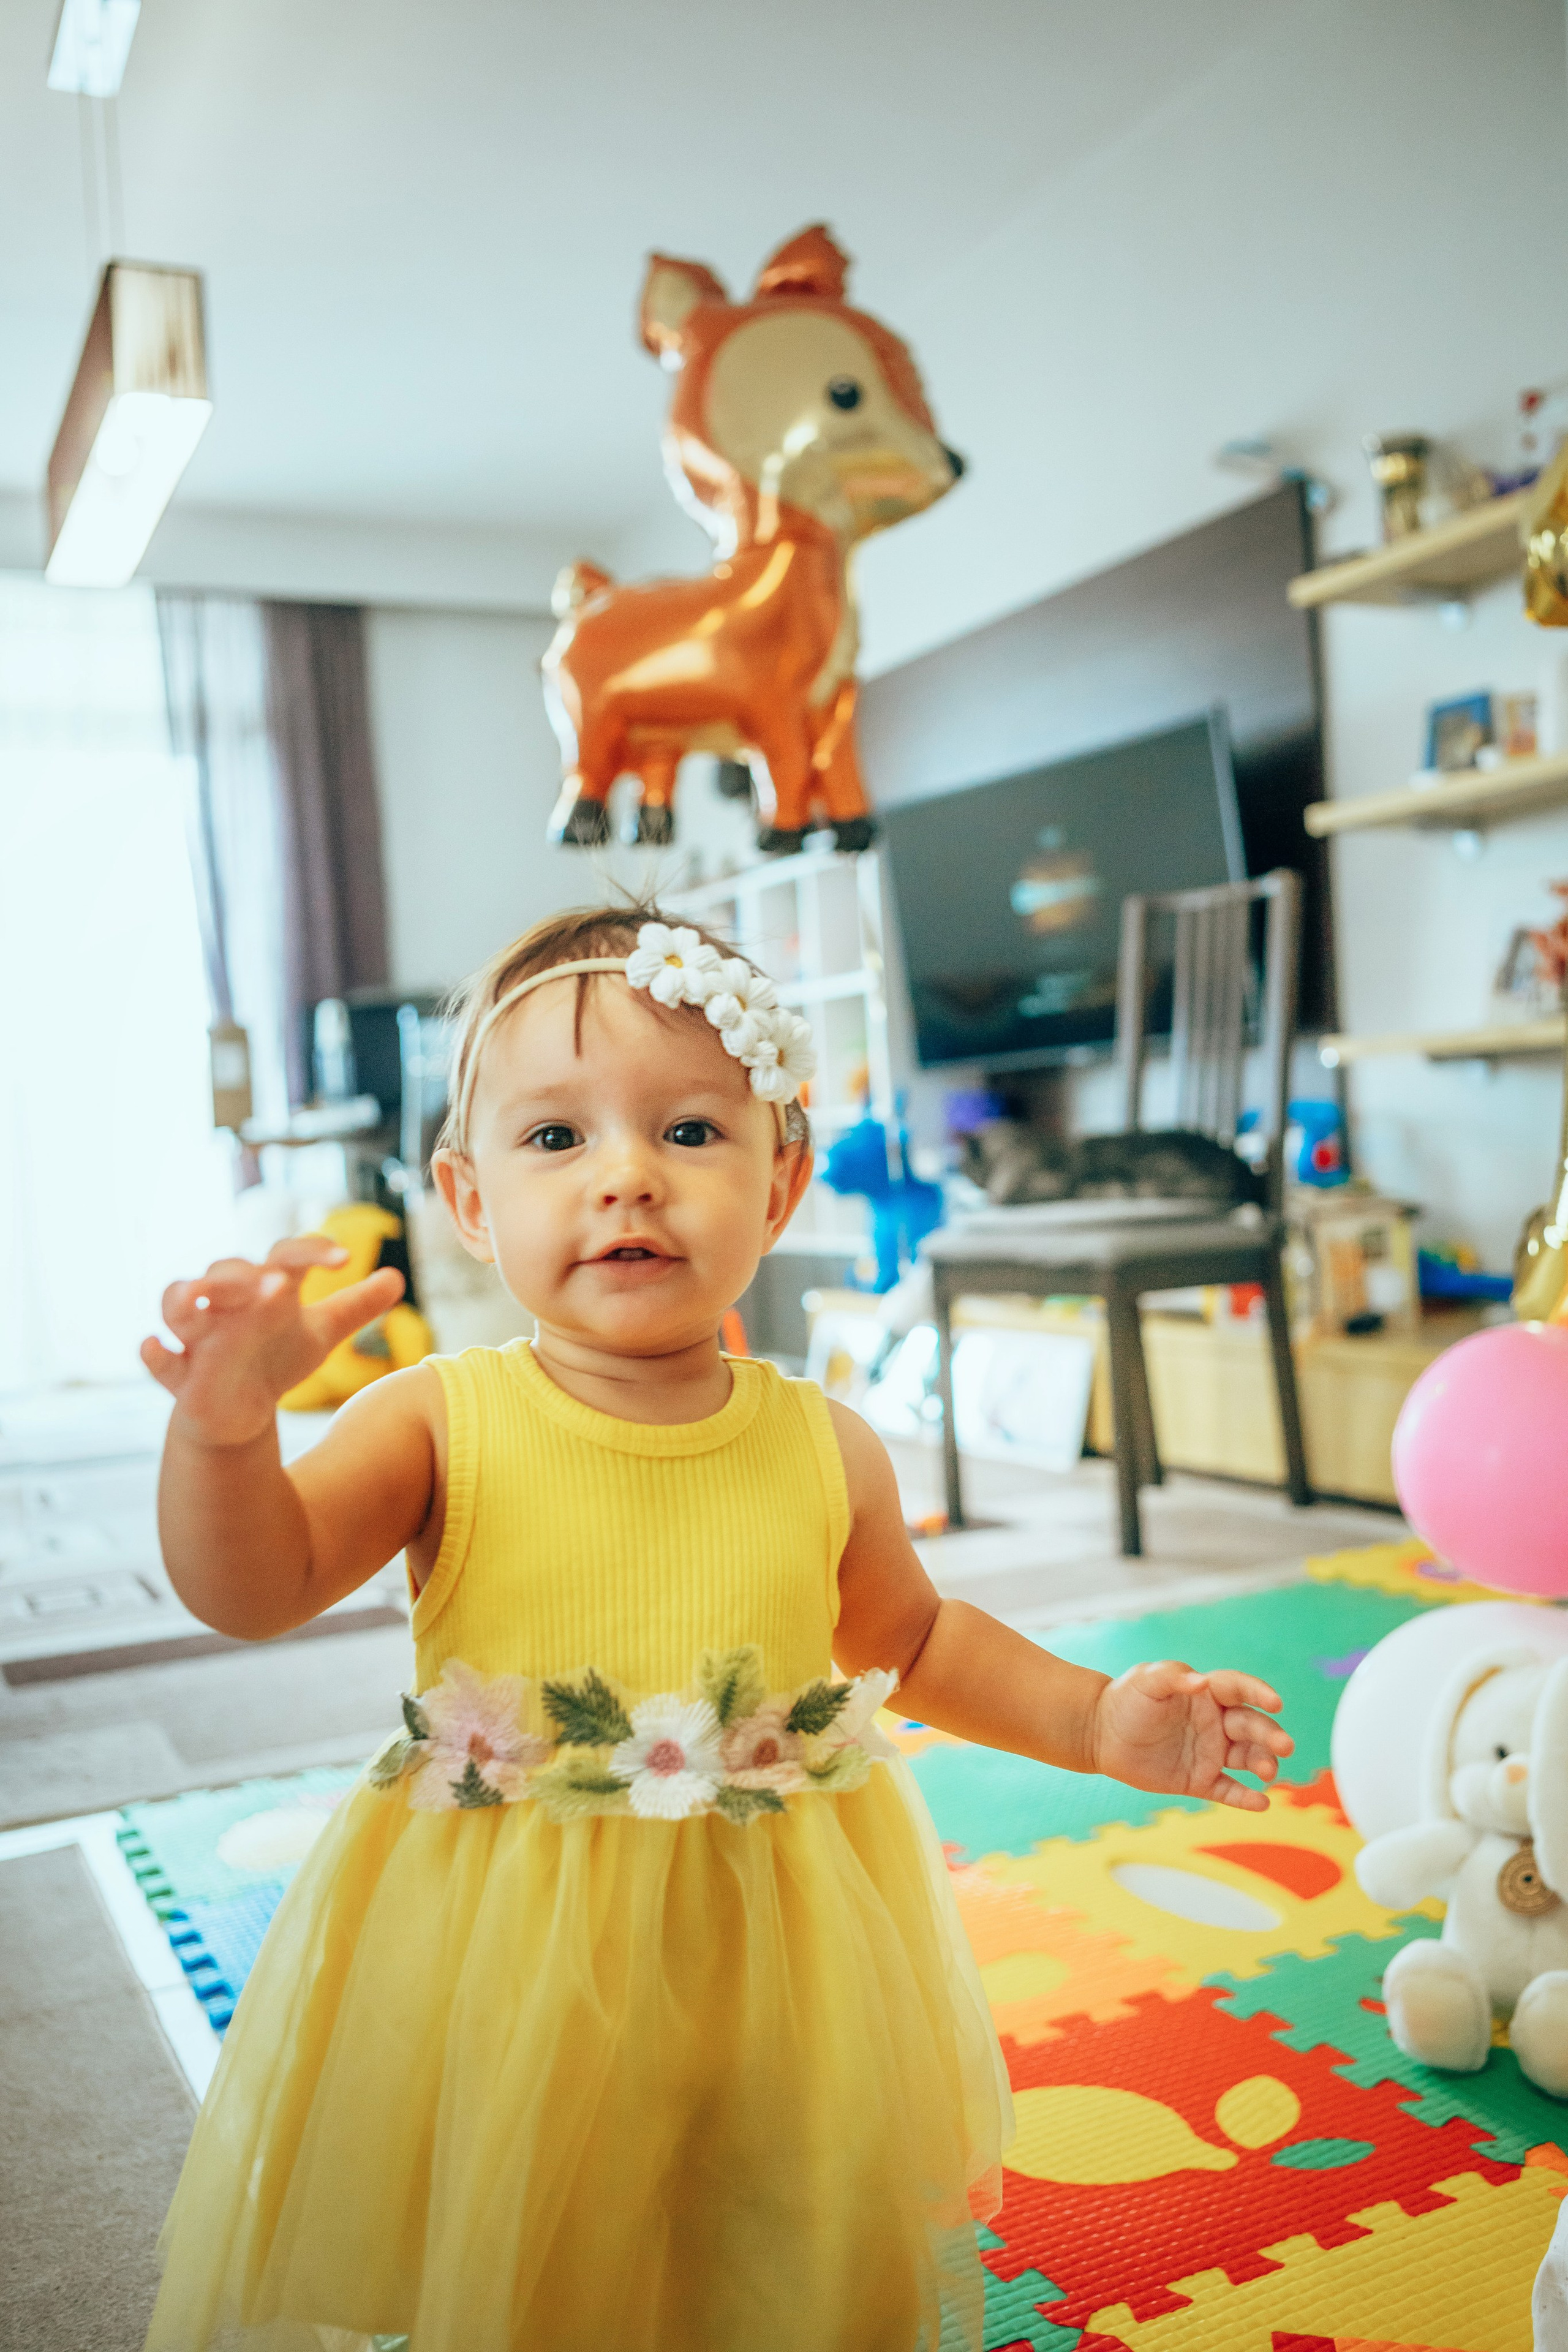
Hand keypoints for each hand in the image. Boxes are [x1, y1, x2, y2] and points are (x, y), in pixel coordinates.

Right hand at [142, 1238, 405, 1446]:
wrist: (239, 1412)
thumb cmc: (274, 1360)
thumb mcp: (319, 1335)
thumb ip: (354, 1306)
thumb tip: (396, 1278)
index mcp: (264, 1289)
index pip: (284, 1256)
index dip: (311, 1251)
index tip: (345, 1260)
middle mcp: (227, 1305)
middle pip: (226, 1273)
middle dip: (245, 1276)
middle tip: (274, 1283)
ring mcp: (198, 1339)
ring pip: (179, 1307)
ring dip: (189, 1299)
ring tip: (202, 1298)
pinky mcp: (180, 1376)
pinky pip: (158, 1362)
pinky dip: (155, 1355)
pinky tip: (154, 1347)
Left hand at [1090, 1659, 1292, 1813]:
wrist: (1101, 1734)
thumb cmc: (1126, 1699)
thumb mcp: (1146, 1680)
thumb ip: (1174, 1676)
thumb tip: (1203, 1681)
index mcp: (1207, 1694)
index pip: (1240, 1690)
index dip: (1259, 1693)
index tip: (1276, 1702)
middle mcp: (1216, 1723)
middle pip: (1251, 1726)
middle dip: (1270, 1735)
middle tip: (1284, 1745)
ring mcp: (1211, 1753)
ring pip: (1247, 1758)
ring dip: (1264, 1763)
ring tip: (1269, 1772)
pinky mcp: (1200, 1780)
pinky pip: (1229, 1790)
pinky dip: (1246, 1797)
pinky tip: (1261, 1802)